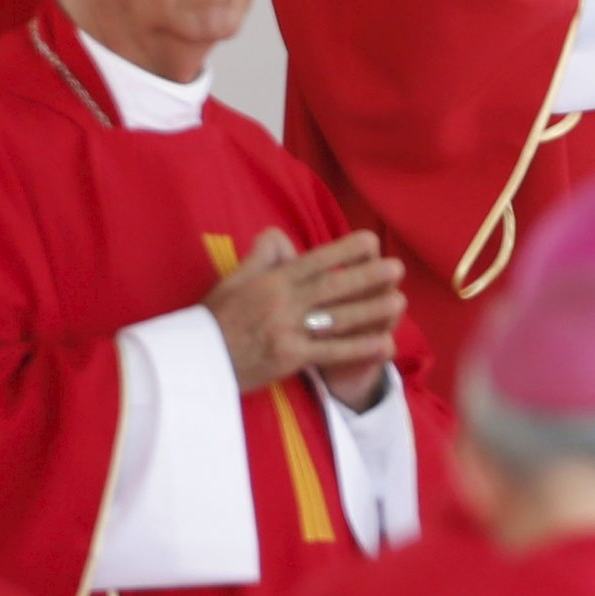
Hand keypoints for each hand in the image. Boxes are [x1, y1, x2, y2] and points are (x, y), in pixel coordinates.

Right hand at [203, 228, 404, 406]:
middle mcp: (282, 303)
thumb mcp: (233, 279)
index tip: (371, 241)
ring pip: (337, 318)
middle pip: (332, 287)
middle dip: (368, 277)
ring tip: (399, 301)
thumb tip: (279, 235)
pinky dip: (359, 348)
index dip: (345, 250)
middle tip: (398, 268)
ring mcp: (287, 331)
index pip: (314, 261)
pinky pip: (331, 352)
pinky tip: (384, 342)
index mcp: (271, 281)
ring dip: (371, 310)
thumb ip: (261, 257)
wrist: (195, 361)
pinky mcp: (290, 359)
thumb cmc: (215, 318)